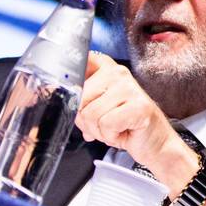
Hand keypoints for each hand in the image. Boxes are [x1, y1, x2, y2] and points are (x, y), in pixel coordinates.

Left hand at [75, 52, 198, 198]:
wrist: (154, 143)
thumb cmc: (125, 125)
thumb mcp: (97, 107)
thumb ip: (79, 99)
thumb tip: (51, 95)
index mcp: (106, 69)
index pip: (80, 63)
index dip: (70, 81)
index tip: (74, 97)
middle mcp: (117, 73)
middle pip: (79, 98)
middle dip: (86, 120)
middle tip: (103, 124)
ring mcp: (129, 88)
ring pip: (91, 114)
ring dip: (99, 131)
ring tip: (115, 129)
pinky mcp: (139, 106)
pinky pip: (106, 124)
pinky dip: (110, 136)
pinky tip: (123, 132)